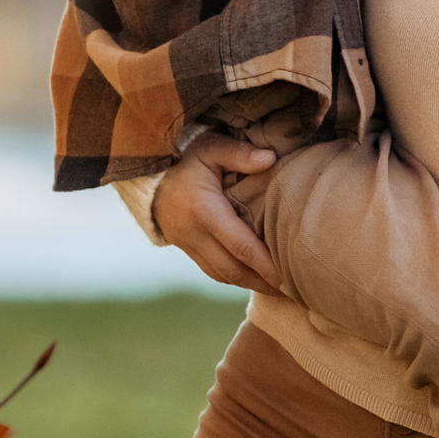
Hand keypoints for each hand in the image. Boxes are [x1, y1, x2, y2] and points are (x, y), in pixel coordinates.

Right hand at [149, 135, 283, 296]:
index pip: (242, 247)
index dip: (266, 265)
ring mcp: (186, 244)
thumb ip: (240, 153)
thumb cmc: (187, 158)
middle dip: (263, 282)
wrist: (147, 175)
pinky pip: (211, 270)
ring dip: (249, 283)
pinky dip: (233, 277)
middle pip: (233, 269)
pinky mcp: (184, 248)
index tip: (289, 276)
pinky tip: (252, 277)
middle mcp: (194, 234)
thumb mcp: (212, 147)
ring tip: (277, 288)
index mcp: (205, 211)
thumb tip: (270, 158)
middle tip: (291, 290)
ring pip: (222, 274)